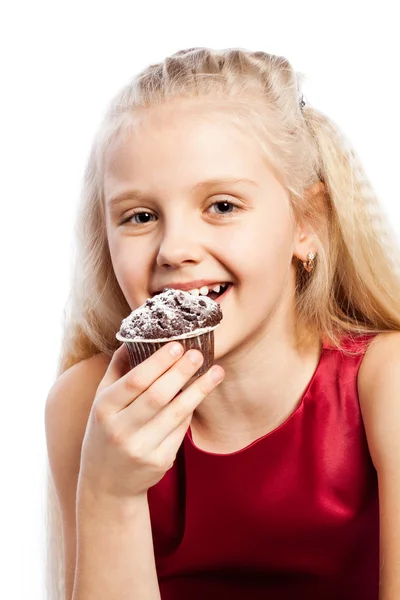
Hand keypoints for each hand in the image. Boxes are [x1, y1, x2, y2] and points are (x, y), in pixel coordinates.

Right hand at [77, 342, 223, 501]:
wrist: (106, 483)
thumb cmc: (106, 431)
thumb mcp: (102, 400)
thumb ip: (118, 368)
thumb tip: (137, 336)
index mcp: (103, 409)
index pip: (135, 382)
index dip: (158, 362)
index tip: (177, 345)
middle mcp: (121, 430)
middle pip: (157, 396)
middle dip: (181, 372)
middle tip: (199, 353)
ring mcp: (141, 448)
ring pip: (176, 413)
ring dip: (199, 390)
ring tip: (216, 371)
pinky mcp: (160, 462)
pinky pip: (181, 430)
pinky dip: (191, 409)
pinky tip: (201, 393)